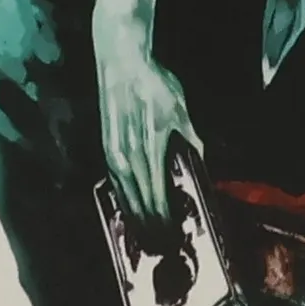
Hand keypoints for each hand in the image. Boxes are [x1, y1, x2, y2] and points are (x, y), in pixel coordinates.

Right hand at [93, 4, 201, 231]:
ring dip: (135, 215)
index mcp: (151, 149)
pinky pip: (115, 180)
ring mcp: (114, 152)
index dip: (165, 217)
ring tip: (145, 232)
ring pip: (124, 194)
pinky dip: (123, 196)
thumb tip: (199, 160)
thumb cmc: (154, 83)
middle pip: (139, 202)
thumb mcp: (180, 109)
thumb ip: (190, 138)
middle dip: (151, 224)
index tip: (173, 234)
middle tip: (161, 243)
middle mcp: (129, 156)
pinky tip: (129, 204)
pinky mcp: (106, 145)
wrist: (120, 62)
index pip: (158, 196)